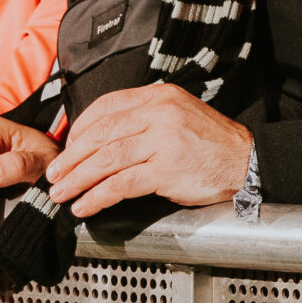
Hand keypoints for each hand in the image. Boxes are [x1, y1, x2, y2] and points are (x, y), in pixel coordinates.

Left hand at [43, 84, 253, 218]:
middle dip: (70, 158)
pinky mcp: (167, 169)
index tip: (67, 149)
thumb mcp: (179, 116)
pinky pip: (121, 184)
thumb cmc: (212, 144)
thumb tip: (102, 139)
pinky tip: (86, 206)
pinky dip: (98, 197)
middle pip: (100, 135)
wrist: (247, 160)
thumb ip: (145, 120)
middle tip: (54, 175)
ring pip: (106, 159)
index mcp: (160, 97)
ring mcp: (164, 141)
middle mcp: (160, 113)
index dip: (79, 130)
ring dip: (78, 179)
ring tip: (62, 193)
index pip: (106, 107)